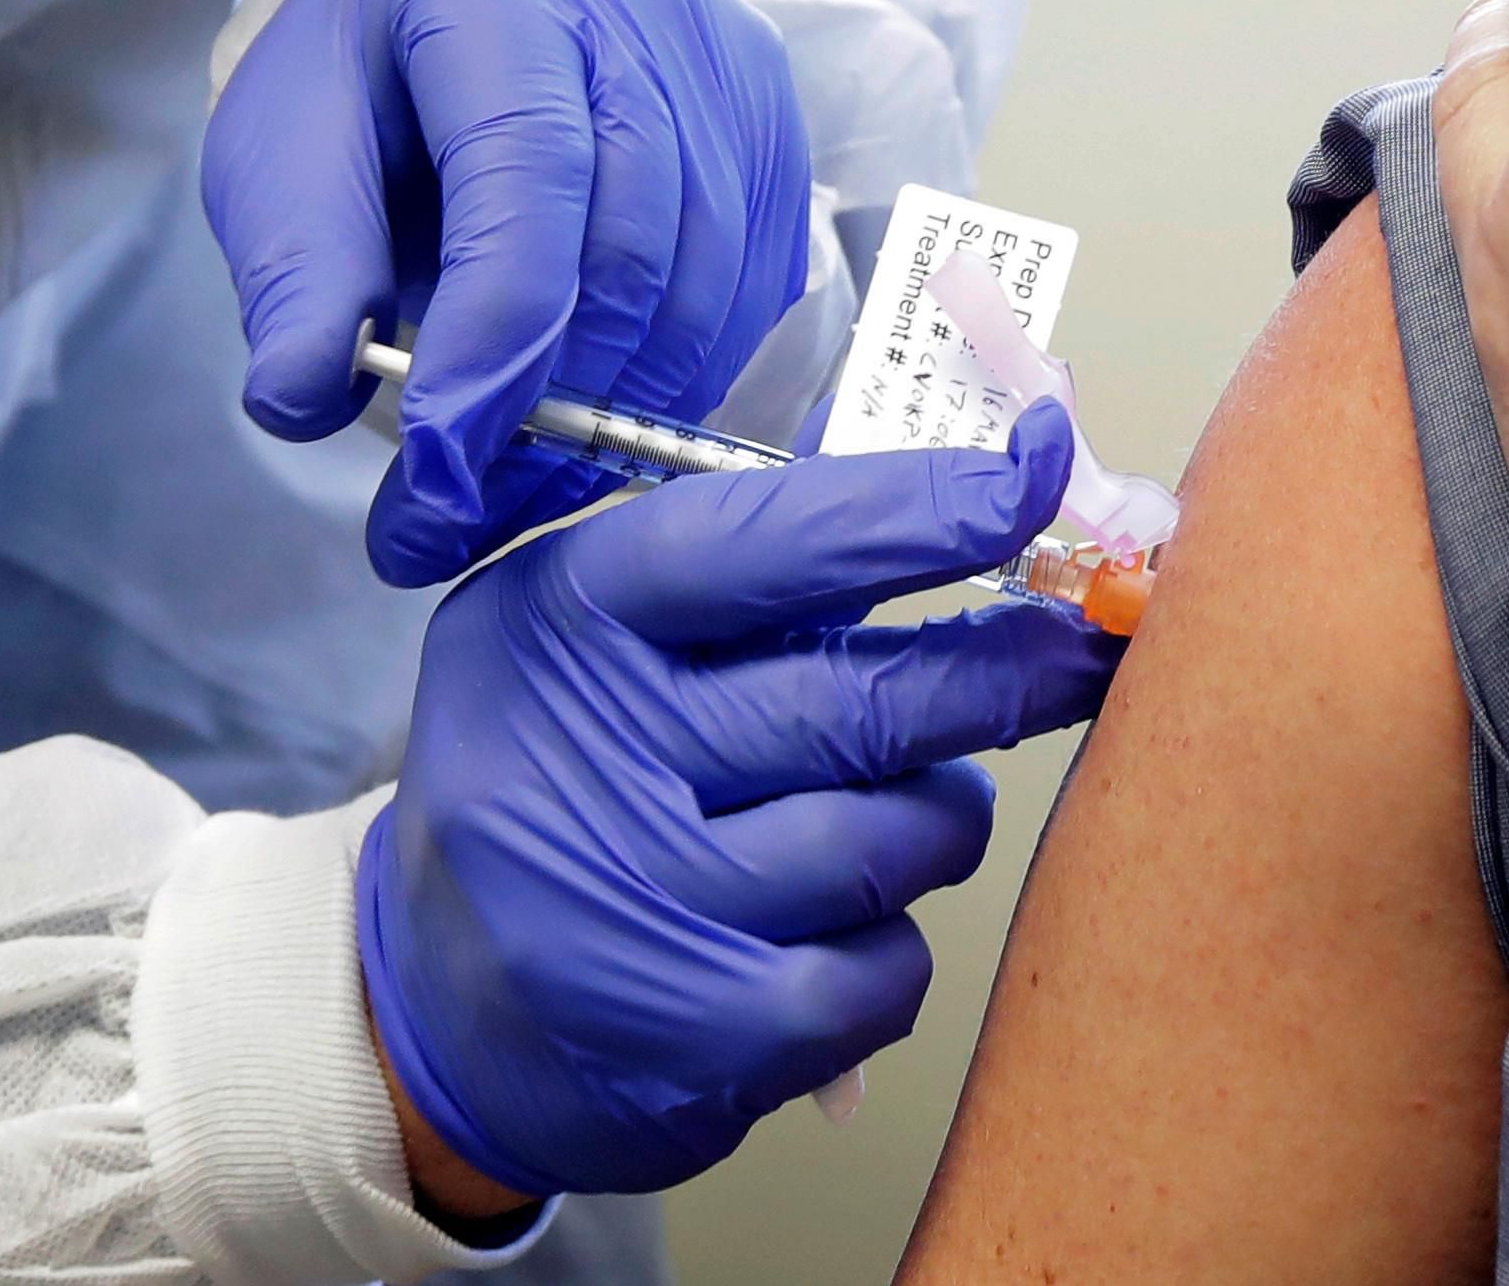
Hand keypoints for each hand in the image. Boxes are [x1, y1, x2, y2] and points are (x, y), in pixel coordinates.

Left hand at [203, 0, 810, 587]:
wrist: (455, 13)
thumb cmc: (360, 82)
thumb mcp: (280, 151)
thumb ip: (294, 268)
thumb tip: (300, 401)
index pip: (526, 167)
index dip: (493, 334)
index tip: (436, 468)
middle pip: (634, 241)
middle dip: (547, 410)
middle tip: (452, 520)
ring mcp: (728, 65)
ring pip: (706, 285)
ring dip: (614, 421)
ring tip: (508, 497)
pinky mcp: (774, 132)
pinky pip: (750, 295)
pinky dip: (676, 387)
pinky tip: (592, 432)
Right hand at [359, 401, 1122, 1199]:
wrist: (434, 1009)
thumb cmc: (556, 786)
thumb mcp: (595, 640)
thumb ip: (755, 582)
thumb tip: (982, 513)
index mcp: (560, 619)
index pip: (769, 543)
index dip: (921, 510)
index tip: (1032, 475)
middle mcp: (584, 751)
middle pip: (864, 701)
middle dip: (1003, 675)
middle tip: (1074, 656)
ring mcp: (637, 901)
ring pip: (899, 837)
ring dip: (936, 821)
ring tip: (893, 817)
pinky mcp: (694, 1034)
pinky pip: (888, 970)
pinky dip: (894, 949)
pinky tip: (837, 934)